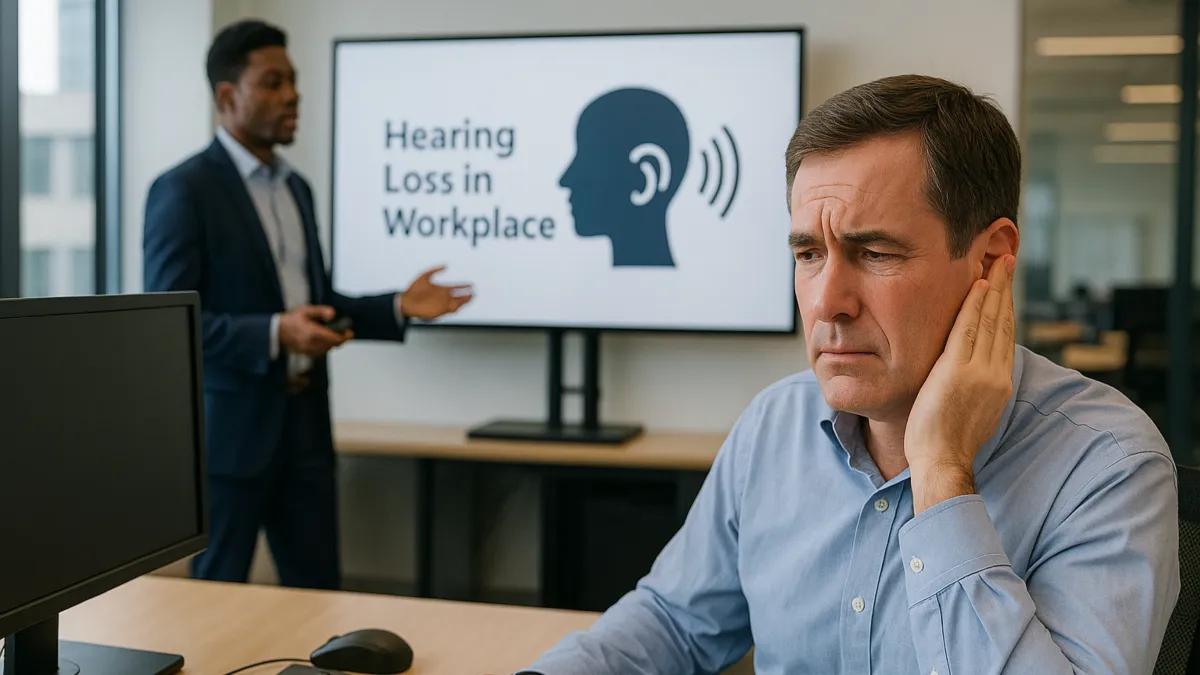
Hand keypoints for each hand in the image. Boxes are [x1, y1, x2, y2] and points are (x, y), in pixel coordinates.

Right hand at [278, 305, 352, 356]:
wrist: (275, 331)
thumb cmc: (289, 320)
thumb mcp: (305, 310)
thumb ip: (320, 311)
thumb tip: (332, 313)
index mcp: (313, 333)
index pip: (334, 339)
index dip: (344, 337)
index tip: (349, 333)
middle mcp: (311, 344)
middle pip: (332, 346)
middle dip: (340, 340)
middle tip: (345, 334)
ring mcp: (307, 350)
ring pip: (326, 350)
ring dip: (333, 345)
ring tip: (336, 337)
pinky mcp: (304, 353)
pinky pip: (319, 353)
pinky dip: (325, 348)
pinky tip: (325, 342)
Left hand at [399, 265, 473, 319]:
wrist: (406, 302)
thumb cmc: (413, 289)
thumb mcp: (424, 276)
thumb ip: (434, 270)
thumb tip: (446, 266)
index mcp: (441, 289)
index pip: (456, 288)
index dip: (464, 287)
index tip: (471, 285)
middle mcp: (443, 297)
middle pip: (459, 297)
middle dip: (467, 295)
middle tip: (474, 293)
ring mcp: (442, 304)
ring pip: (457, 304)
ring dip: (464, 301)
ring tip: (470, 298)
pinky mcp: (439, 311)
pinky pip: (451, 310)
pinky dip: (457, 307)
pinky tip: (460, 304)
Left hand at [905, 254, 1015, 513]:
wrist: (943, 462)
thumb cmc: (948, 444)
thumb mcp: (973, 412)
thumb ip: (977, 387)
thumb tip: (975, 372)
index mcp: (999, 384)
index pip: (1005, 336)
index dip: (1006, 308)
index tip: (1005, 285)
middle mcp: (995, 374)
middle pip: (1002, 322)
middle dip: (1005, 289)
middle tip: (1007, 260)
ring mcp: (979, 372)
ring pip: (989, 321)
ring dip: (993, 289)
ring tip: (996, 262)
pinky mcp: (958, 371)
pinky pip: (967, 329)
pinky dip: (973, 305)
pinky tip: (976, 284)